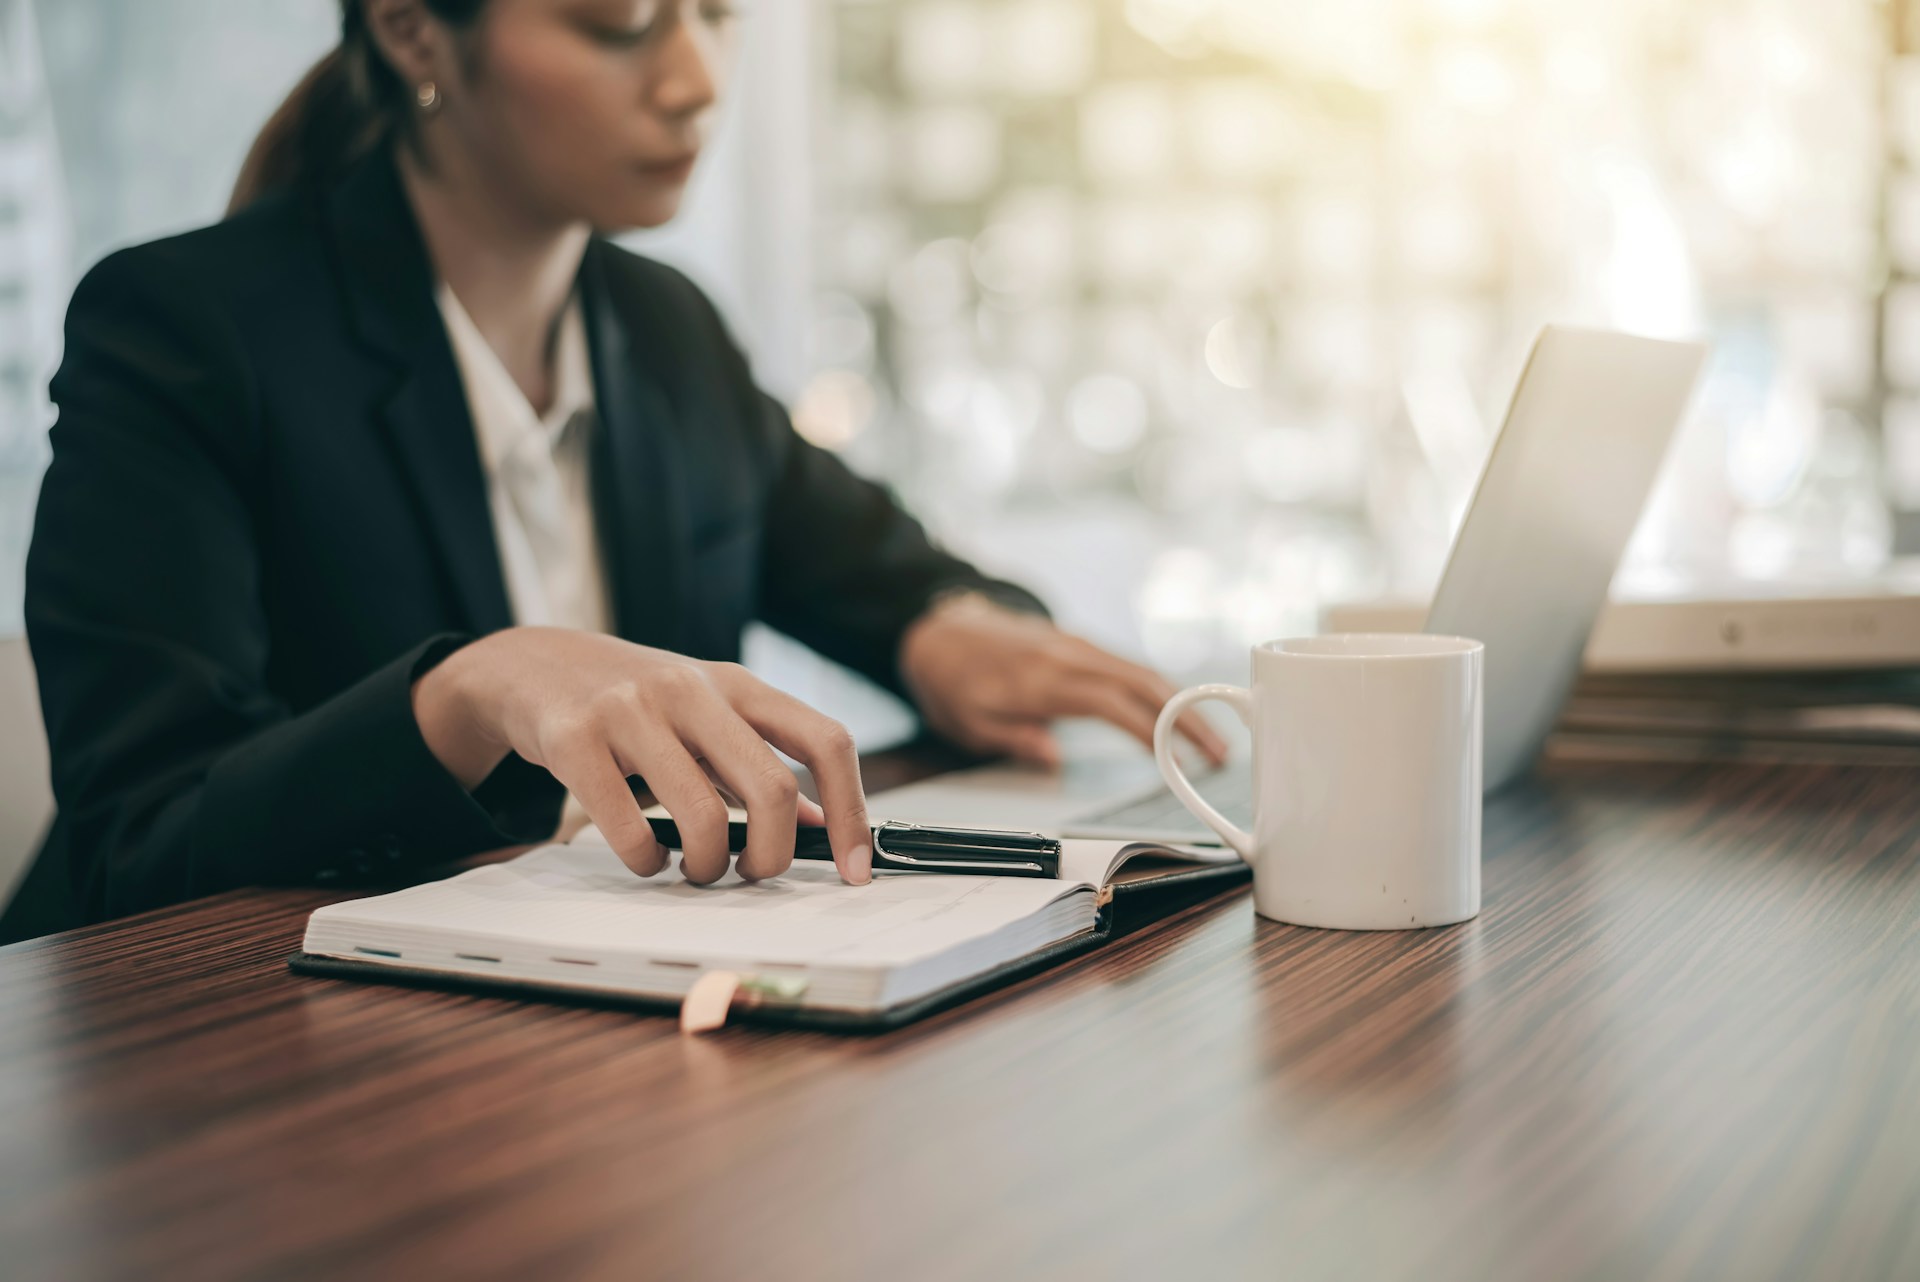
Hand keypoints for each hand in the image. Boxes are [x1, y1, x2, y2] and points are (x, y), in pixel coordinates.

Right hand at [411, 628, 871, 884]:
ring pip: (706, 819)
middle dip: (772, 856)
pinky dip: (647, 864)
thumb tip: (822, 823)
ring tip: (693, 867)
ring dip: (706, 867)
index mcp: (736, 684)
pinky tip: (645, 858)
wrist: (528, 665)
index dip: (851, 811)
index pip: (826, 741)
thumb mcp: (705, 716)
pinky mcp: (576, 739)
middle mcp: (691, 688)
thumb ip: (760, 762)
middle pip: (773, 789)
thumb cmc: (632, 701)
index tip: (856, 867)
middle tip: (750, 873)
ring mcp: (632, 710)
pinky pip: (632, 832)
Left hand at [898, 594, 1229, 768]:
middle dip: (1189, 716)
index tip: (1184, 759)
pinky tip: (1180, 713)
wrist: (940, 629)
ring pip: (1142, 671)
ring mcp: (1078, 645)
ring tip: (1213, 738)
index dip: (1154, 731)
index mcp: (1043, 680)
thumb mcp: (967, 723)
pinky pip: (1128, 665)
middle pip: (1144, 683)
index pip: (1112, 705)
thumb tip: (1056, 757)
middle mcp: (1069, 656)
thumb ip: (1013, 739)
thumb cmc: (952, 683)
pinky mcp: (1080, 644)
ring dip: (1183, 703)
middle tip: (1223, 752)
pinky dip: (1160, 689)